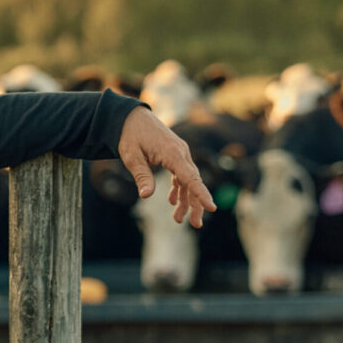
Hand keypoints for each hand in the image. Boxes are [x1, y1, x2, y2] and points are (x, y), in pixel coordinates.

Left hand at [115, 106, 216, 227]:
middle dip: (196, 204)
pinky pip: (182, 174)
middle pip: (193, 182)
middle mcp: (181, 153)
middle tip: (196, 225)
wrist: (131, 117)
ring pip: (188, 180)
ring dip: (185, 200)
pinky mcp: (175, 154)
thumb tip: (146, 196)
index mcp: (172, 153)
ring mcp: (180, 153)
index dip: (201, 194)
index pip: (190, 177)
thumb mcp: (131, 156)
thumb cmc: (130, 135)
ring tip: (177, 219)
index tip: (212, 208)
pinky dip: (179, 188)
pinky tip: (172, 200)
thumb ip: (141, 175)